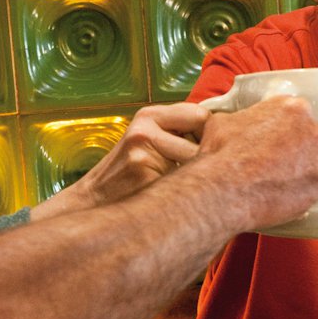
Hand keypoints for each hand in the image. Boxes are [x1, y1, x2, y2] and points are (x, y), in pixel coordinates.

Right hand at [35, 102, 208, 216]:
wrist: (93, 202)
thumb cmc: (127, 176)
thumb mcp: (146, 143)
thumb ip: (176, 134)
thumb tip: (224, 137)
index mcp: (148, 116)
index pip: (201, 116)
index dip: (210, 137)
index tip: (207, 153)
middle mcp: (145, 128)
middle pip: (204, 139)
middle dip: (207, 160)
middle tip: (198, 177)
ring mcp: (144, 150)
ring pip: (197, 163)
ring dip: (196, 179)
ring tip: (180, 189)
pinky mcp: (144, 174)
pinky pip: (184, 183)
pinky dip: (185, 194)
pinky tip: (171, 200)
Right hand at [195, 95, 317, 232]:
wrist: (223, 190)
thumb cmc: (222, 153)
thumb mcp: (226, 121)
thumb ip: (243, 118)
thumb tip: (238, 124)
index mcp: (294, 108)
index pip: (296, 114)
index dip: (283, 127)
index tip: (274, 137)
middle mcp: (314, 132)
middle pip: (310, 138)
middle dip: (295, 148)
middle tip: (274, 159)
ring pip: (313, 165)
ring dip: (298, 171)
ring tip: (275, 180)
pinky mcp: (316, 190)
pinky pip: (309, 190)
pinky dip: (296, 193)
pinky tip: (277, 195)